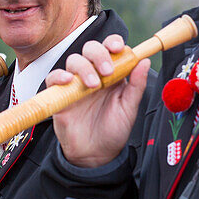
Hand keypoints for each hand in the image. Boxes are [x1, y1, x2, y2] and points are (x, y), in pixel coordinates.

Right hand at [47, 34, 149, 166]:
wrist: (95, 155)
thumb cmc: (113, 131)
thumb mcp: (129, 108)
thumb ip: (136, 85)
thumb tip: (145, 61)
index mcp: (113, 74)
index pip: (111, 49)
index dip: (113, 43)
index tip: (118, 48)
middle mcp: (94, 74)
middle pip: (91, 49)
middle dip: (99, 54)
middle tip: (107, 71)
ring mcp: (76, 84)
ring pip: (74, 60)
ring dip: (84, 67)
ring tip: (93, 85)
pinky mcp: (60, 95)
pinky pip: (54, 78)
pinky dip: (59, 76)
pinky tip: (69, 82)